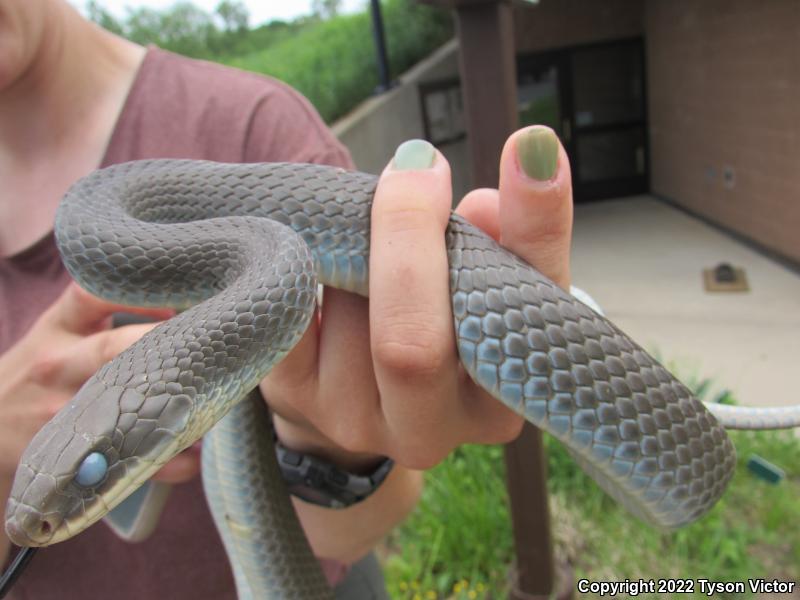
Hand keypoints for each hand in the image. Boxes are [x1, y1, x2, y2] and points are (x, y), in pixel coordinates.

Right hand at [0, 284, 195, 484]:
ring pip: (123, 408)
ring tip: (212, 407)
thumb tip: (175, 307)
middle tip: (208, 352)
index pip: (92, 295)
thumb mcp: (55, 334)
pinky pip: (125, 461)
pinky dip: (164, 462)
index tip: (181, 304)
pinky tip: (192, 458)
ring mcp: (59, 412)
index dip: (141, 294)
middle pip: (111, 349)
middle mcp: (57, 366)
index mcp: (57, 331)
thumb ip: (101, 311)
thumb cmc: (37, 375)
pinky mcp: (66, 455)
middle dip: (162, 349)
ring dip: (172, 409)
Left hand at [262, 125, 572, 470]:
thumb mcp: (476, 284)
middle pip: (409, 343)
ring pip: (348, 310)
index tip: (530, 145)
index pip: (527, 316)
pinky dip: (306, 261)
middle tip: (415, 169)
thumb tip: (486, 204)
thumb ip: (498, 244)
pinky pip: (290, 309)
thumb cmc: (434, 319)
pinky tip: (322, 256)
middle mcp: (434, 430)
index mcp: (501, 398)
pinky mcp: (296, 398)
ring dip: (359, 254)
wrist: (359, 383)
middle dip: (405, 235)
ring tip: (369, 254)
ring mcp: (358, 422)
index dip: (534, 227)